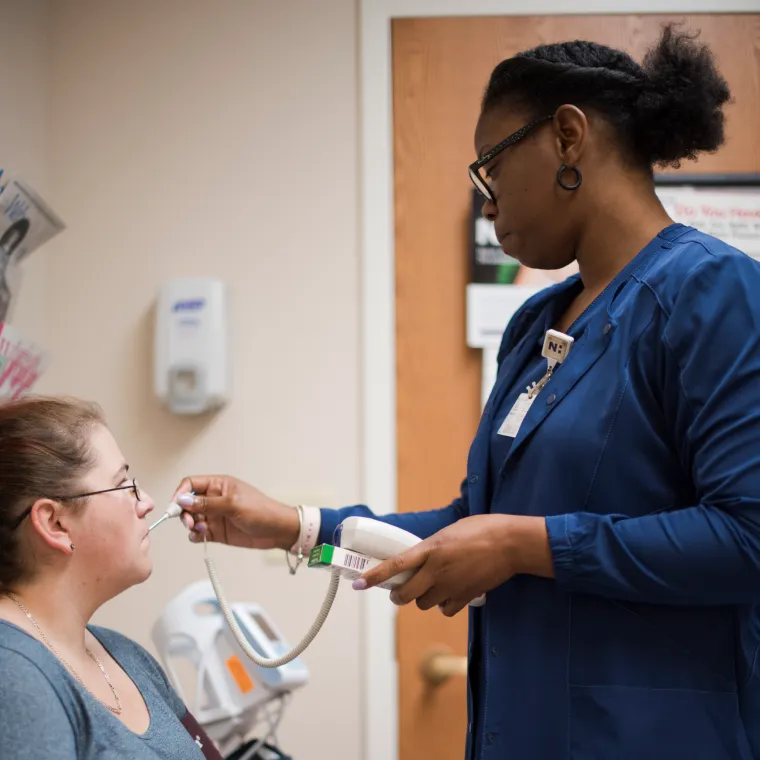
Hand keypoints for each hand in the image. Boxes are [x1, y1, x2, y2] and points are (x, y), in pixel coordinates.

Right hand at [172, 475, 298, 550]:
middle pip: (187, 503)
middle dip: (184, 512)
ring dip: (190, 524)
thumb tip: (183, 500)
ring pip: (191, 519)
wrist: (277, 531)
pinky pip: (198, 533)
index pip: (191, 484)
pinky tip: (201, 536)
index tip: (175, 506)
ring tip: (200, 529)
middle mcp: (214, 499)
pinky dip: (195, 535)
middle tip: (189, 522)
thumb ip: (207, 504)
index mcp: (218, 485)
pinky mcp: (217, 531)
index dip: (180, 493)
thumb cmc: (262, 511)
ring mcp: (215, 516)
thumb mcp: (233, 504)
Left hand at [353, 514, 552, 616]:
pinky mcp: (466, 597)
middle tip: (399, 591)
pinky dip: (444, 605)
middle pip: (405, 594)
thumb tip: (422, 558)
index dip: (375, 576)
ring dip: (423, 598)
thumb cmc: (482, 529)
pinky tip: (451, 593)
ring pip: (424, 604)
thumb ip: (433, 548)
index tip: (359, 583)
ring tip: (432, 586)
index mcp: (431, 549)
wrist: (510, 543)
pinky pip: (445, 610)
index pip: (396, 565)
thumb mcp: (449, 533)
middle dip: (398, 595)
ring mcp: (451, 586)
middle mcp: (437, 570)